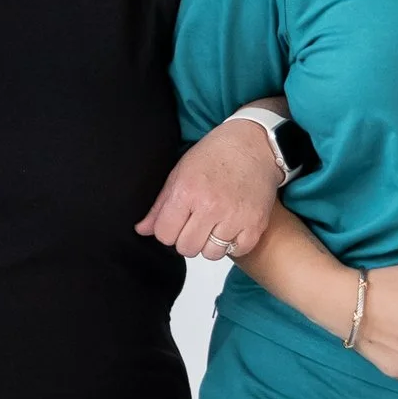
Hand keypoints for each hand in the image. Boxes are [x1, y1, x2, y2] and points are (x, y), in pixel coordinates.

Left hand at [140, 122, 284, 261]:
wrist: (254, 144)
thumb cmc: (215, 155)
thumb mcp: (179, 173)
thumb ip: (160, 206)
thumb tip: (142, 230)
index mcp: (187, 192)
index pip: (164, 235)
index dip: (167, 230)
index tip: (176, 221)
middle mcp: (211, 206)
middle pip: (186, 248)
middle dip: (187, 239)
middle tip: (196, 223)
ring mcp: (235, 217)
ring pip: (211, 254)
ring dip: (210, 243)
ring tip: (214, 224)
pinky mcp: (256, 224)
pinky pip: (236, 251)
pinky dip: (233, 243)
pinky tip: (231, 225)